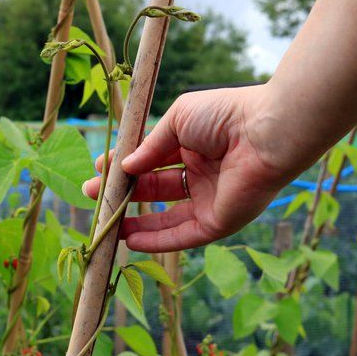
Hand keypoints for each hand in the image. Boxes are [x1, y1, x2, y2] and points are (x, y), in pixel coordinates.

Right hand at [82, 84, 287, 252]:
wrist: (264, 133)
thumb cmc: (223, 115)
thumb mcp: (178, 120)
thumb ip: (151, 146)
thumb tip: (125, 167)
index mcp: (194, 145)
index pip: (152, 159)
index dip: (126, 165)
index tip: (99, 169)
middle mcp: (201, 173)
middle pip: (155, 189)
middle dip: (123, 193)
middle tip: (92, 195)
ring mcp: (210, 199)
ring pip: (166, 217)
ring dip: (135, 221)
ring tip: (105, 223)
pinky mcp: (219, 222)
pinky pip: (184, 235)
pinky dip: (158, 240)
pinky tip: (130, 240)